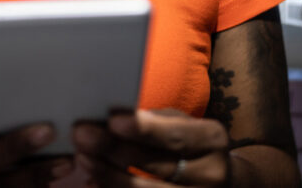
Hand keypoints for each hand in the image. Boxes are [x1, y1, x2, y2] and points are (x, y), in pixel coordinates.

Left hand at [73, 109, 229, 186]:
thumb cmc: (189, 142)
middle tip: (82, 135)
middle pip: (158, 166)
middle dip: (116, 151)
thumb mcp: (182, 123)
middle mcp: (212, 174)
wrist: (218, 178)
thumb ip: (155, 122)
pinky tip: (92, 181)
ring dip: (109, 176)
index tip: (112, 121)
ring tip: (83, 159)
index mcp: (212, 140)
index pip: (176, 136)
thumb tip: (114, 119)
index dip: (144, 130)